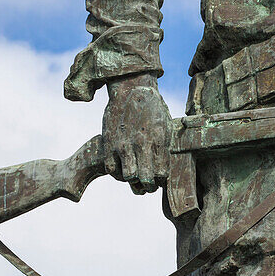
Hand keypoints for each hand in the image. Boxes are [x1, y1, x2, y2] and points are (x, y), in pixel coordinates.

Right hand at [102, 74, 171, 193]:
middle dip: (149, 186)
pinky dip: (117, 172)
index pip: (162, 174)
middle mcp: (141, 144)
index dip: (161, 180)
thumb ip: (164, 147)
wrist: (131, 89)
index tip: (159, 176)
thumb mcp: (166, 125)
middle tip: (148, 183)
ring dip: (132, 180)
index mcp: (159, 140)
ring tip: (135, 175)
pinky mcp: (109, 142)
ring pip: (128, 177)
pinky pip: (111, 169)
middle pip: (146, 180)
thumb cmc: (152, 108)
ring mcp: (123, 144)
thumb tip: (163, 168)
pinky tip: (121, 166)